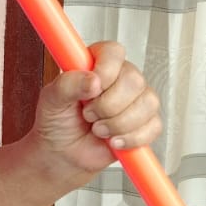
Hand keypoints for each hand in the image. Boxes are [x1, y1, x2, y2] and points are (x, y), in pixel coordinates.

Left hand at [31, 41, 161, 175]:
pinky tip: (113, 141)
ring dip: (118, 124)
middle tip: (88, 115)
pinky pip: (153, 127)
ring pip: (147, 104)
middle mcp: (119, 78)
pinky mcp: (146, 123)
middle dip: (108, 105)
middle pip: (134, 80)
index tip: (92, 89)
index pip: (114, 52)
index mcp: (96, 63)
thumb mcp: (51, 100)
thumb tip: (93, 79)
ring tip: (98, 130)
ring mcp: (135, 100)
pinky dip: (131, 138)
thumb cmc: (57, 121)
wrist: (62, 153)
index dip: (106, 70)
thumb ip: (67, 84)